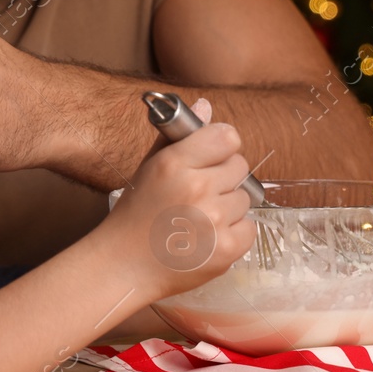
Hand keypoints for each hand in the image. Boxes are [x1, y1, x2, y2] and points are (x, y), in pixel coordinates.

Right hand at [96, 120, 254, 302]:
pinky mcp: (225, 249)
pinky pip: (249, 227)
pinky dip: (233, 233)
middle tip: (199, 194)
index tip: (212, 158)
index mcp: (175, 163)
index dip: (221, 147)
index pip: (227, 137)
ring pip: (245, 199)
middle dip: (224, 178)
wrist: (124, 266)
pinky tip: (207, 238)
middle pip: (240, 167)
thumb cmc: (135, 214)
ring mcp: (213, 220)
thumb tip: (206, 105)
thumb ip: (180, 137)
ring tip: (198, 219)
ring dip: (228, 207)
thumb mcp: (150, 169)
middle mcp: (196, 188)